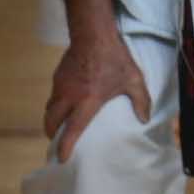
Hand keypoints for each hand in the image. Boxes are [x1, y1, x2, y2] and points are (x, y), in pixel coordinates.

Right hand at [43, 25, 154, 162]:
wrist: (94, 34)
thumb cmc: (115, 58)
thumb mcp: (133, 79)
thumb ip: (141, 100)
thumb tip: (144, 119)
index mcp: (87, 101)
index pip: (72, 129)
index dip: (65, 146)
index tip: (61, 158)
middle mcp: (69, 97)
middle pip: (52, 122)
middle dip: (53, 135)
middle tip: (58, 141)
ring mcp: (60, 87)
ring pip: (49, 109)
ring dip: (52, 120)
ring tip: (60, 125)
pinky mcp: (57, 78)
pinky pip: (52, 96)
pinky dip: (55, 105)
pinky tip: (65, 104)